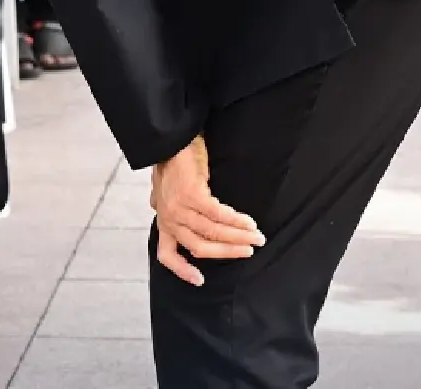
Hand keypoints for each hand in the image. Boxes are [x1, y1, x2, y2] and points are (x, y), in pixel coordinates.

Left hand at [149, 136, 264, 286]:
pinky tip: (249, 222)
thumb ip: (166, 204)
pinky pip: (219, 215)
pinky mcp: (192, 195)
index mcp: (164, 220)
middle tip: (249, 251)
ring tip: (256, 237)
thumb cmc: (172, 162)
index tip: (200, 281)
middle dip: (228, 251)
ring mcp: (179, 208)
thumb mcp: (164, 189)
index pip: (167, 255)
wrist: (171, 139)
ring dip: (238, 237)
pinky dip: (237, 221)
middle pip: (200, 247)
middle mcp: (169, 218)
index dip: (182, 270)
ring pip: (213, 233)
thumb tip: (164, 212)